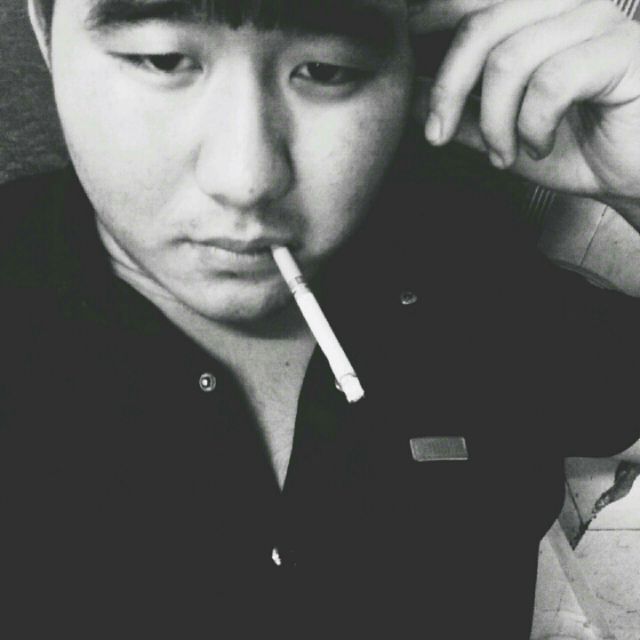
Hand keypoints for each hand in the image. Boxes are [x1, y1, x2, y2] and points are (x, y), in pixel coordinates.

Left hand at [410, 0, 639, 213]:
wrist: (634, 176)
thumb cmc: (576, 149)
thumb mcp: (502, 133)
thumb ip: (462, 113)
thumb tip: (412, 96)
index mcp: (536, 16)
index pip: (471, 9)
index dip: (427, 25)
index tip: (400, 62)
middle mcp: (566, 6)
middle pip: (481, 26)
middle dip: (448, 90)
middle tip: (437, 136)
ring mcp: (598, 20)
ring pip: (511, 58)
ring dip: (494, 121)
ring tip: (504, 153)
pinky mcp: (623, 49)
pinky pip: (552, 80)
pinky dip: (533, 125)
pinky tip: (540, 144)